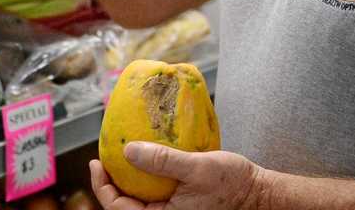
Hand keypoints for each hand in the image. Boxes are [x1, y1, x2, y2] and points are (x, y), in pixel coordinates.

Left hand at [90, 142, 265, 209]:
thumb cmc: (232, 184)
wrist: (258, 194)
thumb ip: (163, 161)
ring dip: (126, 182)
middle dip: (109, 185)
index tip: (96, 163)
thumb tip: (129, 151)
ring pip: (138, 202)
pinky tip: (144, 162)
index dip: (102, 186)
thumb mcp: (197, 168)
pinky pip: (153, 196)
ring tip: (119, 159)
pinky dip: (144, 180)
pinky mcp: (179, 205)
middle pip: (124, 207)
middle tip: (103, 159)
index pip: (118, 208)